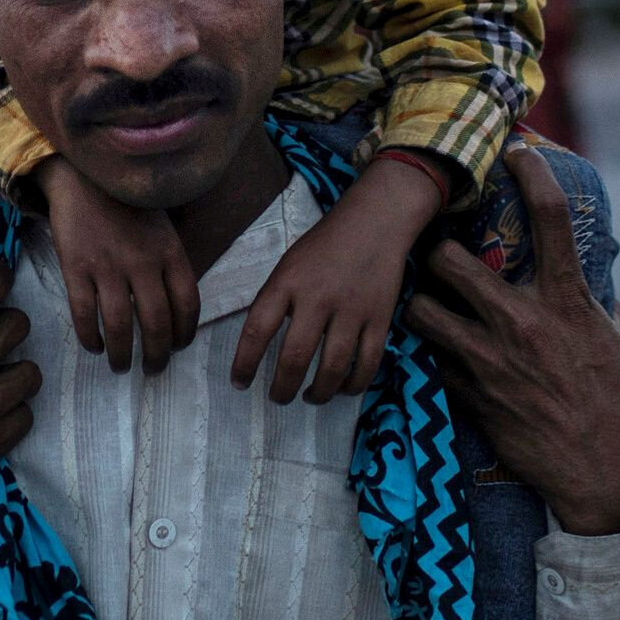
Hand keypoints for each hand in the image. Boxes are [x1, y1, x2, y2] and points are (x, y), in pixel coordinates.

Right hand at [40, 159, 198, 372]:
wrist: (84, 176)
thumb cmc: (128, 206)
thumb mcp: (164, 228)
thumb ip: (171, 264)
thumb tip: (178, 311)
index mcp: (170, 252)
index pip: (188, 305)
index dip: (185, 334)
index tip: (178, 348)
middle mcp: (143, 262)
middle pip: (157, 324)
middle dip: (157, 356)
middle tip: (153, 370)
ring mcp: (108, 266)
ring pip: (120, 326)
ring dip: (122, 355)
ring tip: (122, 367)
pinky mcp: (76, 268)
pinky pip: (85, 314)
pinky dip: (90, 338)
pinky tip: (95, 347)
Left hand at [231, 153, 441, 403]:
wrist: (375, 221)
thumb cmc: (325, 245)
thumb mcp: (289, 264)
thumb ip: (276, 300)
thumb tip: (260, 346)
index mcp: (287, 282)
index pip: (257, 330)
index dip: (244, 363)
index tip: (239, 383)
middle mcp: (318, 297)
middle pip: (295, 357)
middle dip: (282, 388)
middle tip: (277, 398)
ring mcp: (352, 310)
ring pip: (333, 368)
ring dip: (318, 393)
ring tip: (309, 398)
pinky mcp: (380, 319)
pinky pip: (367, 364)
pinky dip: (354, 385)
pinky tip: (343, 389)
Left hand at [406, 146, 619, 535]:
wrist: (611, 481)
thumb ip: (606, 308)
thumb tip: (598, 283)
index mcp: (570, 303)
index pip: (549, 217)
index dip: (530, 174)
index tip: (516, 153)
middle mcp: (523, 323)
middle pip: (450, 259)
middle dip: (437, 249)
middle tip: (439, 250)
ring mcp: (490, 361)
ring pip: (421, 310)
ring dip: (419, 302)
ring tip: (426, 301)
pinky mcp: (470, 397)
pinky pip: (431, 362)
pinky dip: (433, 355)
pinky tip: (441, 355)